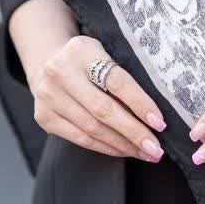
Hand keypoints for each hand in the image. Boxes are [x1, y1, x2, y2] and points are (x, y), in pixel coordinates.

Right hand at [30, 35, 167, 162]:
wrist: (47, 61)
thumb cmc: (88, 59)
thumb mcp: (104, 52)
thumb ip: (123, 74)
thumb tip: (155, 112)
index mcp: (81, 50)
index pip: (117, 81)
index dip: (140, 103)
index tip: (160, 122)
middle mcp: (60, 72)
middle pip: (103, 110)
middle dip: (134, 132)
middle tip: (156, 149)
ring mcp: (49, 96)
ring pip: (92, 128)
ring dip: (122, 145)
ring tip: (145, 153)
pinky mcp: (44, 117)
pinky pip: (80, 138)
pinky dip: (105, 147)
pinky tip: (124, 151)